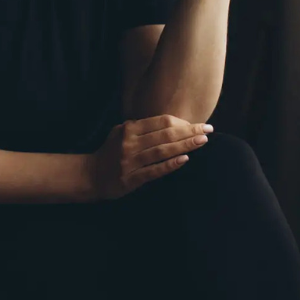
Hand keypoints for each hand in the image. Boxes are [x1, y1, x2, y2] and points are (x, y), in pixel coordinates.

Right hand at [86, 115, 212, 200]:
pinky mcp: (130, 178)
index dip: (183, 122)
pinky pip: (154, 170)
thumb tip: (171, 124)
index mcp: (128, 129)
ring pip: (162, 151)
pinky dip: (170, 165)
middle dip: (189, 131)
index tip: (200, 124)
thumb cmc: (111, 152)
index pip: (161, 121)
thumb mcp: (121, 133)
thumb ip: (141, 127)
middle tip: (208, 130)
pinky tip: (184, 160)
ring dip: (184, 145)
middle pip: (165, 134)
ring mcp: (129, 161)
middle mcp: (129, 143)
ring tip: (202, 142)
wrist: (91, 175)